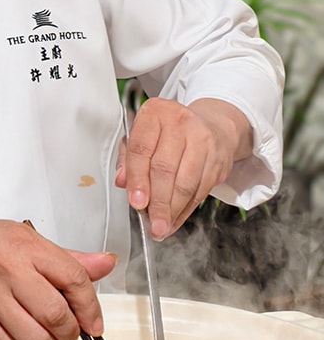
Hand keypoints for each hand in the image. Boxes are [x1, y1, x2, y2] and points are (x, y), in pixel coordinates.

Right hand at [0, 220, 116, 339]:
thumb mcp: (26, 239)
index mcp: (24, 246)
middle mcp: (7, 271)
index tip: (94, 321)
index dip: (90, 306)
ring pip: (36, 338)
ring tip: (50, 337)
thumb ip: (68, 257)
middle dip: (72, 331)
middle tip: (71, 331)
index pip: (72, 278)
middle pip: (56, 314)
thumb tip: (106, 264)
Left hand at [116, 96, 250, 239]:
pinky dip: (186, 210)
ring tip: (162, 226)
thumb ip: (128, 158)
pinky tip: (175, 219)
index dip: (137, 179)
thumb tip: (122, 182)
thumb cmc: (170, 131)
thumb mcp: (143, 134)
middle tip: (151, 223)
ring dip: (172, 210)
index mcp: (155, 113)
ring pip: (185, 183)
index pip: (141, 149)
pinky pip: (200, 191)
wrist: (212, 124)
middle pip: (165, 169)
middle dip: (157, 202)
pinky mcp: (217, 160)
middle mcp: (180, 123)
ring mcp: (202, 141)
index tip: (136, 202)